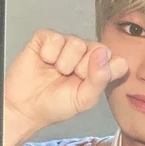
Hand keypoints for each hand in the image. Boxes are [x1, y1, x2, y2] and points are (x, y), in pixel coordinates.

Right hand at [3, 29, 127, 145]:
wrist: (26, 107)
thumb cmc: (56, 104)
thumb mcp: (83, 100)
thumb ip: (99, 79)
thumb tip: (102, 54)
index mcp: (100, 69)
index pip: (118, 61)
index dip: (104, 73)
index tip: (89, 85)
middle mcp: (86, 53)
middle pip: (98, 49)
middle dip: (82, 69)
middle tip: (68, 79)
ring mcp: (67, 44)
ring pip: (76, 42)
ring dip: (63, 63)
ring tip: (56, 72)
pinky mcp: (47, 38)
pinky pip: (55, 38)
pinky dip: (48, 54)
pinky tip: (45, 61)